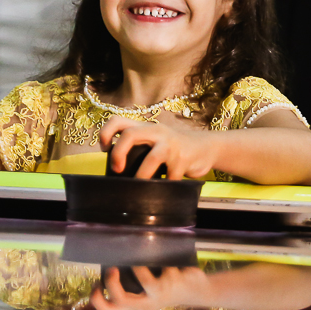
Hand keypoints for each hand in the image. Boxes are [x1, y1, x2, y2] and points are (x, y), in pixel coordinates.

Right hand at [90, 266, 212, 309]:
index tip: (95, 284)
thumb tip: (110, 260)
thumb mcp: (147, 289)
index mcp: (135, 304)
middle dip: (111, 282)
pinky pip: (162, 262)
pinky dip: (162, 254)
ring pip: (145, 279)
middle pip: (120, 299)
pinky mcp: (173, 280)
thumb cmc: (166, 286)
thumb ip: (130, 283)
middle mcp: (146, 302)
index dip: (96, 299)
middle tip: (112, 268)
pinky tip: (167, 254)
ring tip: (141, 254)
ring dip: (139, 264)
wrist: (197, 290)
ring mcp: (160, 293)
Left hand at [100, 115, 217, 179]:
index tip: (104, 149)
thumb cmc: (173, 149)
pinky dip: (165, 186)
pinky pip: (170, 176)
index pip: (118, 120)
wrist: (205, 148)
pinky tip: (164, 189)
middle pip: (130, 134)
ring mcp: (171, 144)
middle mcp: (156, 132)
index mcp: (144, 128)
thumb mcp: (154, 142)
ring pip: (152, 158)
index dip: (106, 133)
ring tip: (139, 186)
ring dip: (142, 175)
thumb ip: (137, 148)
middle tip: (117, 169)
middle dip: (118, 153)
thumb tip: (115, 171)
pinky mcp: (184, 159)